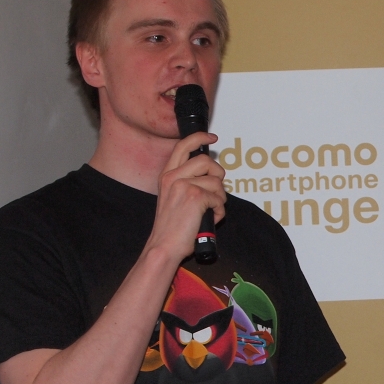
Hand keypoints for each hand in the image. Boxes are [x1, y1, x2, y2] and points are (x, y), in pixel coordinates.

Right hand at [148, 132, 225, 261]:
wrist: (164, 246)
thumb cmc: (172, 227)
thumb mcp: (173, 198)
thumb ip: (186, 182)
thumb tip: (211, 175)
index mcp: (167, 175)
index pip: (183, 146)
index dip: (200, 138)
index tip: (212, 137)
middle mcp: (173, 177)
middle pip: (206, 160)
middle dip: (218, 175)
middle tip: (216, 190)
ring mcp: (184, 185)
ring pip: (217, 182)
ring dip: (219, 199)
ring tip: (209, 211)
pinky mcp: (195, 197)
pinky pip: (219, 199)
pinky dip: (219, 211)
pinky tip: (209, 219)